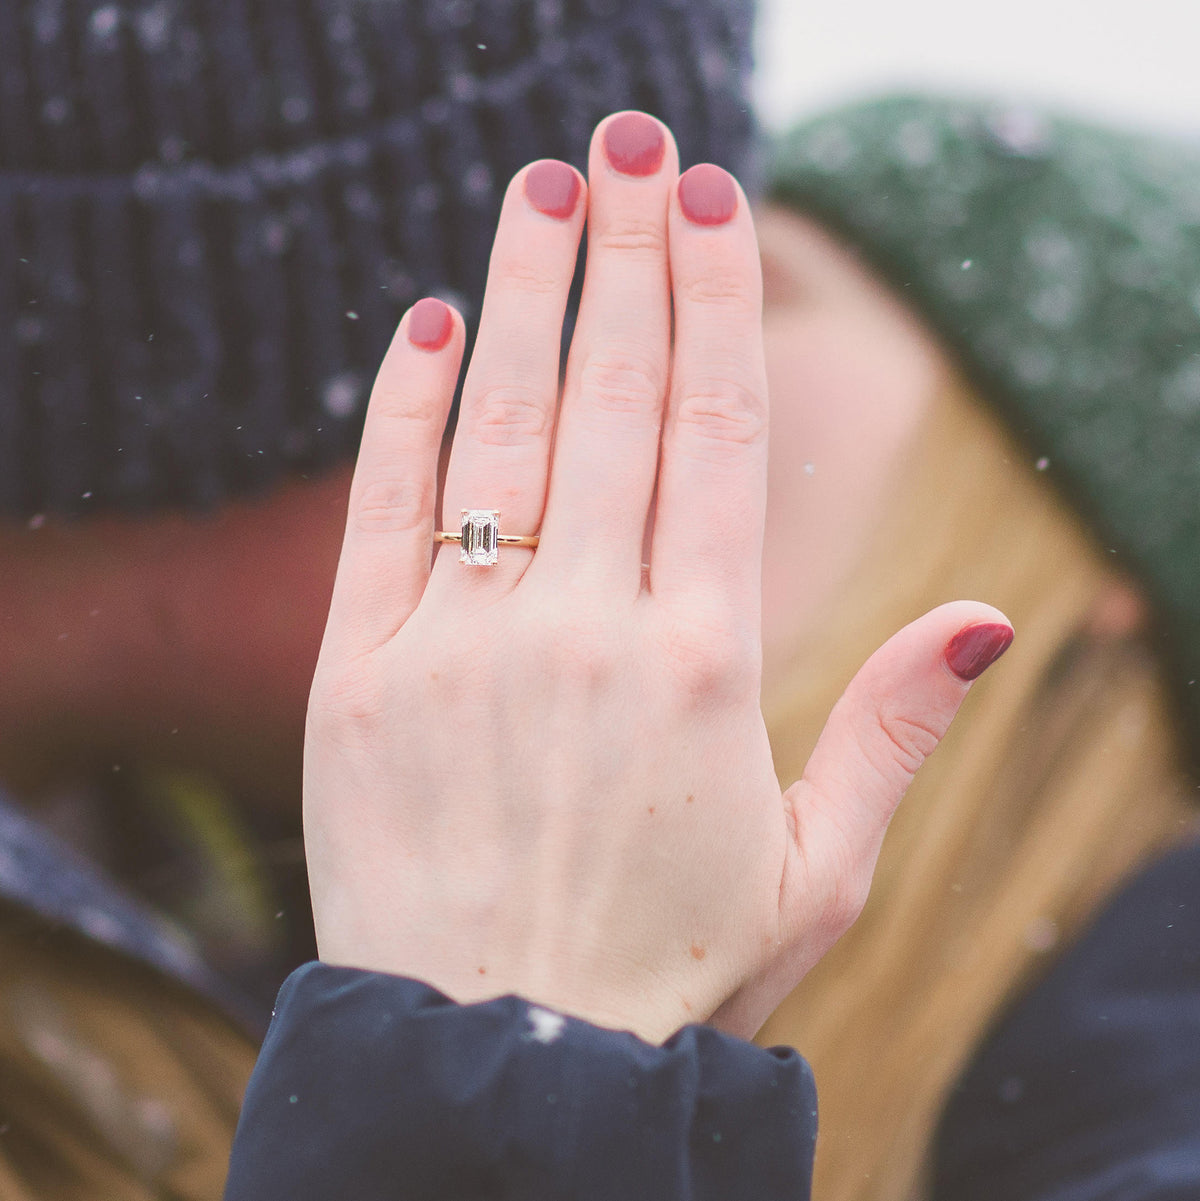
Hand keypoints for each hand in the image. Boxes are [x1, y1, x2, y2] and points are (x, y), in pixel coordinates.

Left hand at [303, 112, 1011, 1045]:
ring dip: (526, 292)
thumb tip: (989, 621)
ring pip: (501, 430)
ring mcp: (457, 651)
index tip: (714, 205)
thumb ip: (893, 732)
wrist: (500, 1068)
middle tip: (632, 146)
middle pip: (611, 397)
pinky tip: (431, 324)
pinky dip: (405, 410)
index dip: (714, 304)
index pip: (713, 433)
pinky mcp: (355, 685)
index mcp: (703, 663)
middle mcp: (582, 632)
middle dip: (626, 255)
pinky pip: (382, 514)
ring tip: (543, 186)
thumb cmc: (672, 970)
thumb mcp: (820, 869)